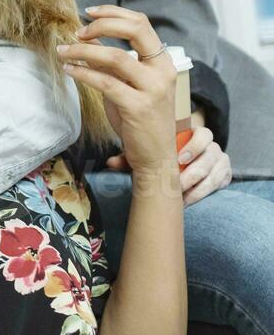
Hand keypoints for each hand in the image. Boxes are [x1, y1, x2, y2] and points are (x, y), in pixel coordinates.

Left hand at [57, 5, 176, 173]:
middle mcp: (162, 71)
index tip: (89, 12)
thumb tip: (85, 44)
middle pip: (136, 30)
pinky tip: (69, 70)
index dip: (113, 13)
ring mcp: (153, 89)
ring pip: (116, 56)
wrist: (156, 156)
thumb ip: (113, 65)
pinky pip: (105, 82)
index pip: (142, 23)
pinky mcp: (138, 106)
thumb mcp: (128, 85)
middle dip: (103, 24)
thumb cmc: (140, 119)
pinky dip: (83, 73)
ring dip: (83, 50)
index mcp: (162, 62)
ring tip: (62, 51)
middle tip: (78, 31)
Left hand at [102, 126, 229, 205]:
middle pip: (211, 155)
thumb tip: (109, 162)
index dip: (193, 146)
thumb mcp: (147, 154)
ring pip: (216, 173)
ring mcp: (221, 161)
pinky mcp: (225, 176)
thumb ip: (131, 156)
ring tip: (180, 195)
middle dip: (193, 172)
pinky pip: (219, 185)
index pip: (203, 134)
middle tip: (177, 183)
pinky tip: (186, 200)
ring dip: (198, 186)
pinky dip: (202, 193)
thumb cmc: (161, 156)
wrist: (182, 167)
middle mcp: (212, 146)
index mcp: (194, 135)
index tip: (179, 159)